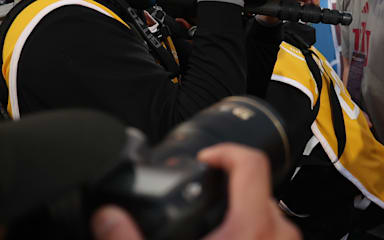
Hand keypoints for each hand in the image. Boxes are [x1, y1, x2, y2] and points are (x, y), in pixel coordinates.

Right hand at [90, 145, 298, 239]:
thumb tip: (106, 217)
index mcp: (249, 227)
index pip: (249, 163)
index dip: (223, 152)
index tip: (204, 158)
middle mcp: (278, 233)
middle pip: (257, 186)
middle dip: (227, 187)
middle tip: (200, 198)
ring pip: (268, 210)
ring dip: (241, 211)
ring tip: (212, 226)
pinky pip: (273, 233)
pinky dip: (252, 232)